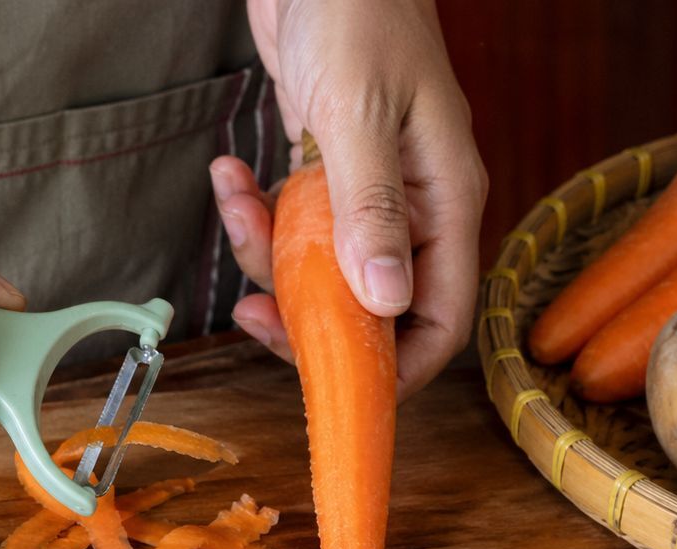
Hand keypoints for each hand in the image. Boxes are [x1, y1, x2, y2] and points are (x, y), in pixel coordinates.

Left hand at [214, 0, 486, 397]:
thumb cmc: (357, 10)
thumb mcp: (360, 113)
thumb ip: (370, 210)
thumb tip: (385, 304)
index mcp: (444, 201)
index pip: (439, 321)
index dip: (393, 369)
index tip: (333, 383)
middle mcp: (413, 208)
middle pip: (371, 310)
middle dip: (307, 318)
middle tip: (254, 311)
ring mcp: (368, 193)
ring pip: (319, 271)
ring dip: (265, 255)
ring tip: (237, 199)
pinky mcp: (325, 173)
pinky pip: (291, 225)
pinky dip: (255, 212)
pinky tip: (232, 173)